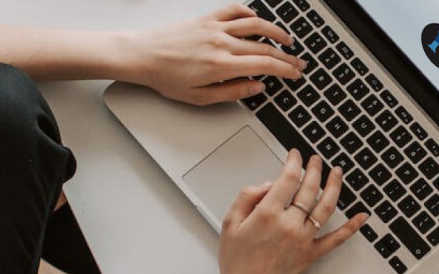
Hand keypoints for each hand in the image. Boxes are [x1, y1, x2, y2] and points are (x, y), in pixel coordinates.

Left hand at [120, 4, 305, 105]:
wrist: (142, 55)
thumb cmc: (165, 77)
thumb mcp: (199, 97)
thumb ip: (232, 92)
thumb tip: (256, 87)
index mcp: (221, 65)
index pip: (265, 65)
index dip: (285, 70)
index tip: (295, 74)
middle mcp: (221, 43)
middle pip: (264, 46)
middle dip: (286, 56)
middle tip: (297, 63)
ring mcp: (215, 28)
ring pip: (255, 24)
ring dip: (275, 32)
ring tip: (287, 40)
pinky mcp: (206, 18)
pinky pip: (235, 10)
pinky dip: (250, 14)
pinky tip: (257, 21)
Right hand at [217, 150, 367, 273]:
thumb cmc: (236, 261)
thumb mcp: (230, 222)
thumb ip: (247, 197)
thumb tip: (268, 184)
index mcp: (268, 214)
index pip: (288, 178)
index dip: (294, 162)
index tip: (295, 155)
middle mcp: (289, 224)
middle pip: (309, 188)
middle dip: (314, 168)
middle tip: (316, 159)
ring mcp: (303, 239)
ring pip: (326, 206)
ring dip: (334, 186)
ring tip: (337, 173)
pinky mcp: (311, 254)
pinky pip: (336, 238)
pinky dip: (351, 227)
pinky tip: (361, 216)